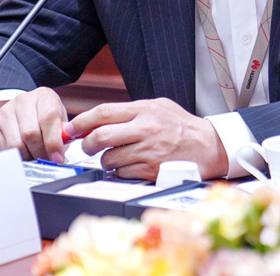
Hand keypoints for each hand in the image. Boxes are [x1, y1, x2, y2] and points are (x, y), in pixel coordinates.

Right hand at [0, 87, 67, 163]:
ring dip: (27, 157)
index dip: (53, 142)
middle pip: (30, 134)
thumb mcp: (59, 120)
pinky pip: (3, 149)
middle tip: (45, 160)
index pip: (48, 118)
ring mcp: (4, 111)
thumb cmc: (45, 117)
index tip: (58, 158)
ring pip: (16, 144)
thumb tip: (60, 151)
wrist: (23, 110)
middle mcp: (22, 100)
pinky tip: (21, 153)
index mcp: (44, 96)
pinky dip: (14, 157)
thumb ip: (62, 133)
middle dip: (40, 153)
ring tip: (34, 157)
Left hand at [68, 98, 228, 180]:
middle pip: (100, 137)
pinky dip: (120, 171)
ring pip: (108, 159)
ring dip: (105, 160)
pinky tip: (129, 165)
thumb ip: (131, 111)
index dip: (82, 121)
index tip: (71, 128)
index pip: (103, 113)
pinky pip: (121, 174)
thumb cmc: (181, 126)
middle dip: (87, 144)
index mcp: (144, 110)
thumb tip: (99, 118)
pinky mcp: (149, 171)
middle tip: (88, 146)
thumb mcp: (158, 106)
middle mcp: (144, 130)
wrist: (207, 146)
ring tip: (115, 156)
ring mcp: (146, 152)